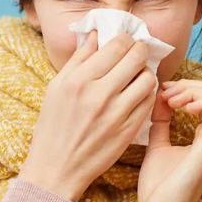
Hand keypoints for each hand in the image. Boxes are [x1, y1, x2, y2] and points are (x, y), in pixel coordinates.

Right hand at [19, 30, 157, 201]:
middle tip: (137, 51)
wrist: (57, 167)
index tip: (126, 40)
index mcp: (79, 80)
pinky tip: (138, 91)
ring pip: (148, 78)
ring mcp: (117, 114)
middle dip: (140, 49)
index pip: (116, 45)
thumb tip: (95, 33)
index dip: (126, 38)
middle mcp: (99, 94)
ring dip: (146, 71)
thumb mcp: (56, 87)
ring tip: (137, 73)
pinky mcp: (128, 130)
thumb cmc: (53, 125)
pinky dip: (147, 92)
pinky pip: (149, 102)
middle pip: (136, 57)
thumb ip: (78, 58)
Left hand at [137, 79, 201, 201]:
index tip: (163, 92)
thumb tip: (159, 100)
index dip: (187, 88)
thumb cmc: (159, 185)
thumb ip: (162, 123)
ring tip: (171, 100)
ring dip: (193, 91)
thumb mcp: (158, 145)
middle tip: (166, 92)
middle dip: (190, 85)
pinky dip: (199, 100)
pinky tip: (180, 107)